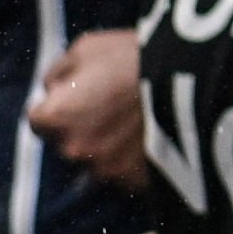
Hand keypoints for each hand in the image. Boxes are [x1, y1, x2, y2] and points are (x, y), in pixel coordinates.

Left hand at [27, 28, 146, 185]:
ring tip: (139, 122)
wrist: (193, 80)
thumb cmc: (133, 58)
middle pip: (69, 143)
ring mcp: (105, 171)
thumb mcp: (86, 49)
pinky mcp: (136, 184)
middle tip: (115, 106)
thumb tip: (51, 90)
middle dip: (85, 128)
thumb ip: (57, 73)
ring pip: (99, 161)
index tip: (84, 95)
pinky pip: (128, 173)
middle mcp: (73, 151)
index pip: (39, 120)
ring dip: (110, 147)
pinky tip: (154, 137)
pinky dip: (136, 160)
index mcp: (54, 118)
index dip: (61, 105)